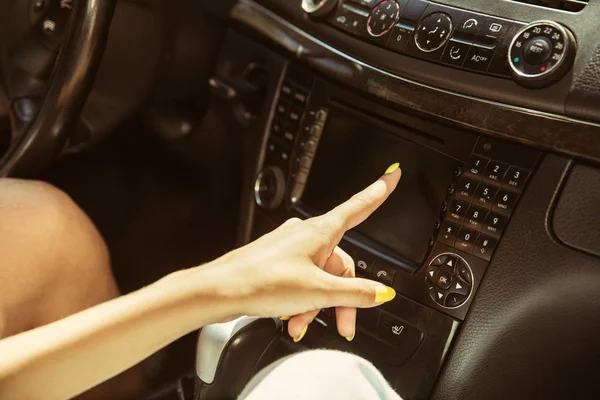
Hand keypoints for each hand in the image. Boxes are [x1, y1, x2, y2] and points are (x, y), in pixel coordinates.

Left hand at [209, 163, 401, 341]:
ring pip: (321, 276)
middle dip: (343, 296)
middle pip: (341, 263)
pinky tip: (293, 319)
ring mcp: (291, 249)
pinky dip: (303, 301)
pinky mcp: (278, 263)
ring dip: (319, 304)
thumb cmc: (261, 281)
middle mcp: (307, 236)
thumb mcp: (318, 291)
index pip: (359, 207)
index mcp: (320, 232)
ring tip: (304, 323)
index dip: (379, 191)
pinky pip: (303, 280)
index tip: (392, 175)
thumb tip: (382, 291)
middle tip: (344, 323)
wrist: (220, 290)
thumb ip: (355, 292)